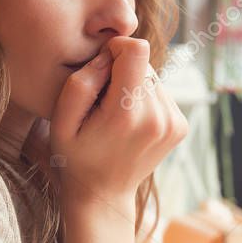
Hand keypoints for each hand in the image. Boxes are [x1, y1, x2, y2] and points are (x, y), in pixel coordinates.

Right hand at [48, 37, 188, 218]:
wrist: (103, 194)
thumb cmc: (76, 155)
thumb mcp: (61, 121)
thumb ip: (82, 82)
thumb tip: (109, 55)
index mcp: (126, 114)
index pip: (137, 50)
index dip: (116, 49)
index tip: (102, 68)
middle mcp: (157, 117)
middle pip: (145, 63)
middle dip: (123, 72)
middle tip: (104, 102)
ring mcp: (173, 123)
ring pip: (154, 77)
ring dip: (134, 86)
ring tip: (116, 114)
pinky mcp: (180, 126)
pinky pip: (162, 92)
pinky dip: (145, 99)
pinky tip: (130, 122)